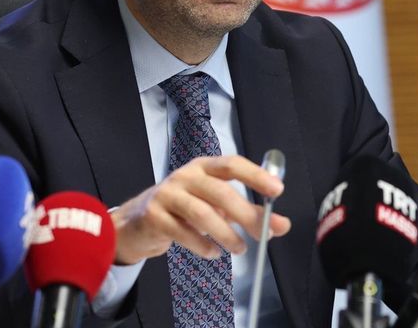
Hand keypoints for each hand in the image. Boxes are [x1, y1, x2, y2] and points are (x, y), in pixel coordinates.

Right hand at [111, 155, 290, 264]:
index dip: (256, 176)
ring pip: (202, 214)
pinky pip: (183, 233)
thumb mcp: (216, 206)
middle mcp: (186, 176)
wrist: (136, 223)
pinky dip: (203, 246)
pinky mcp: (154, 216)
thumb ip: (248, 212)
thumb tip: (281, 225)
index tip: (277, 190)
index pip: (233, 165)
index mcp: (204, 167)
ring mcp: (167, 194)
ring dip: (226, 234)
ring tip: (240, 248)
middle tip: (265, 234)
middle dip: (247, 215)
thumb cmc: (183, 210)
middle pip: (221, 192)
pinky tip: (213, 253)